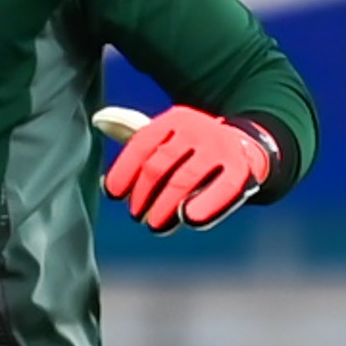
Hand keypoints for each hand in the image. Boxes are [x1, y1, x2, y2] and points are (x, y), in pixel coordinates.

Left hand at [94, 104, 272, 230]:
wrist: (247, 144)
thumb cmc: (194, 147)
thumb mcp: (166, 136)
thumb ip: (133, 133)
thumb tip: (99, 120)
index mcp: (174, 119)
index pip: (141, 144)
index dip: (123, 170)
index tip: (113, 194)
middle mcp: (196, 128)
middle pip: (159, 165)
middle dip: (144, 194)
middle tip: (137, 216)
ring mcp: (220, 146)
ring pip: (185, 179)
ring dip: (166, 206)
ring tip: (156, 225)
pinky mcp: (243, 167)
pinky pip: (222, 188)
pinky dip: (206, 205)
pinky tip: (191, 220)